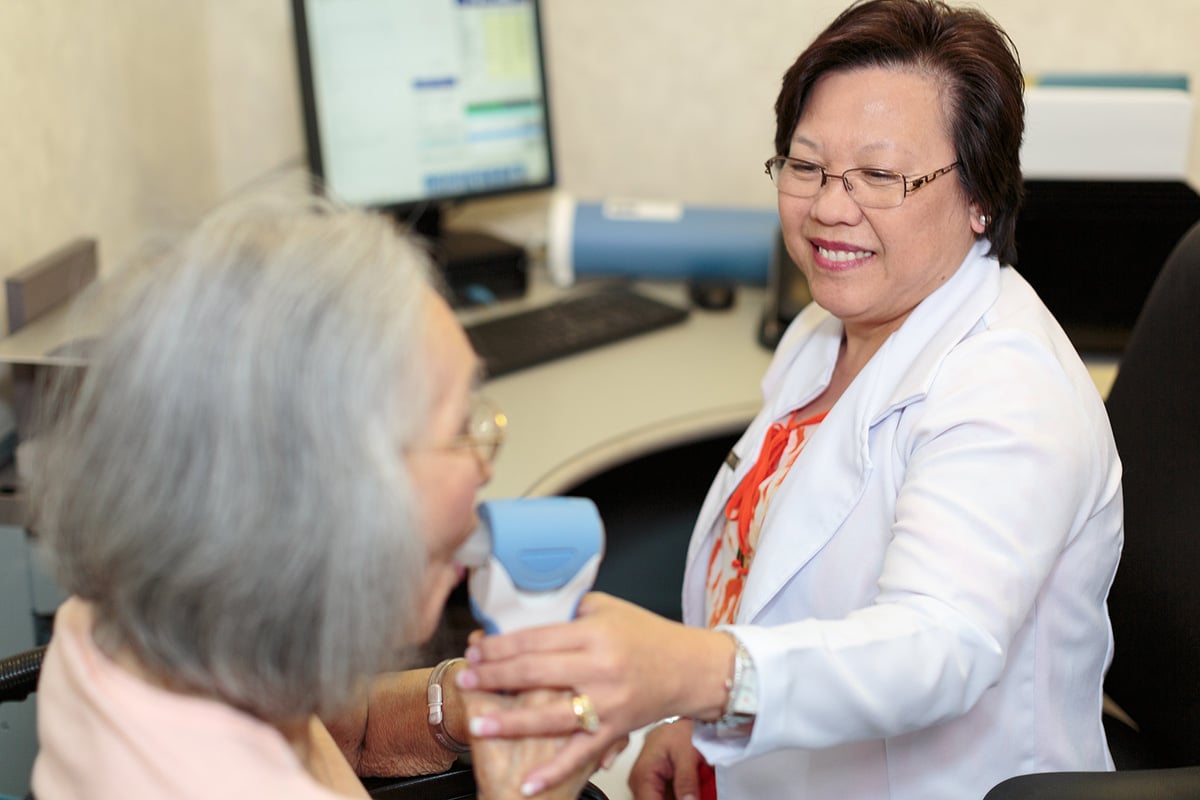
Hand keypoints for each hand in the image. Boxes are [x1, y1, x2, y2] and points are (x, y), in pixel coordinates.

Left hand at [456, 593, 733, 793]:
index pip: (536, 638)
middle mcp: (599, 667)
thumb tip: (525, 623)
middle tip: (465, 679)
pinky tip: (529, 783)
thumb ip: (568, 614)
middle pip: (536, 672)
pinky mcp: (615, 729)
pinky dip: (555, 771)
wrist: (692, 667)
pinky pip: (580, 753)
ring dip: (511, 722)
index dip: (501, 645)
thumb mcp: (607, 609)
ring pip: (551, 715)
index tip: (476, 649)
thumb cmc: (649, 636)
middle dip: (495, 677)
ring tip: (478, 724)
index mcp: (594, 633)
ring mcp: (607, 702)